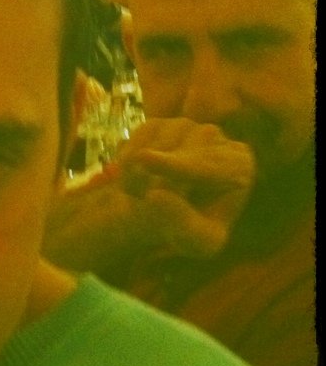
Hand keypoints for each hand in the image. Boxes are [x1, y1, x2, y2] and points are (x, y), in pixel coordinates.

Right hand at [116, 117, 255, 256]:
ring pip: (153, 146)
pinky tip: (131, 181)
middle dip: (153, 181)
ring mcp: (184, 126)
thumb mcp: (196, 241)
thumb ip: (184, 224)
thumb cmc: (190, 227)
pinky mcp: (157, 124)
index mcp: (238, 165)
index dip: (173, 165)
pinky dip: (126, 163)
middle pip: (178, 154)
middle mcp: (215, 138)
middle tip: (137, 200)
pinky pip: (135, 140)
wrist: (165, 213)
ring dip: (137, 176)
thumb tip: (155, 196)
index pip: (206, 165)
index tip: (143, 159)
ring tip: (139, 198)